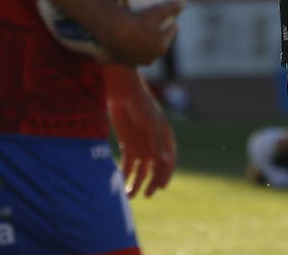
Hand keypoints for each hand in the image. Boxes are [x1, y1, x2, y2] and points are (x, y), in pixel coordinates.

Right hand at [96, 1, 180, 65]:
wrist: (113, 31)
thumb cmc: (138, 21)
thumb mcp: (157, 11)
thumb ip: (172, 8)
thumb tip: (183, 3)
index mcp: (160, 47)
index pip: (170, 35)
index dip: (171, 27)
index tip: (171, 22)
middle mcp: (148, 58)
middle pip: (156, 46)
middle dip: (157, 38)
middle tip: (156, 27)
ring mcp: (132, 61)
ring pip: (139, 53)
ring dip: (140, 47)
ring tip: (137, 35)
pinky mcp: (117, 60)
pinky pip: (120, 55)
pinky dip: (120, 52)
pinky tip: (118, 43)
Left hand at [104, 66, 176, 197]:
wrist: (122, 92)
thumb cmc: (142, 105)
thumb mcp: (150, 124)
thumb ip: (156, 144)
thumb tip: (165, 162)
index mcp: (165, 138)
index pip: (168, 161)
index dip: (165, 174)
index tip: (160, 187)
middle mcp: (154, 144)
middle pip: (155, 168)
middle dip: (151, 182)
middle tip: (146, 194)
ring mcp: (140, 145)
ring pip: (140, 169)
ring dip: (135, 182)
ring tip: (128, 195)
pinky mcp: (127, 145)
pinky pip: (127, 164)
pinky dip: (124, 173)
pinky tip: (119, 182)